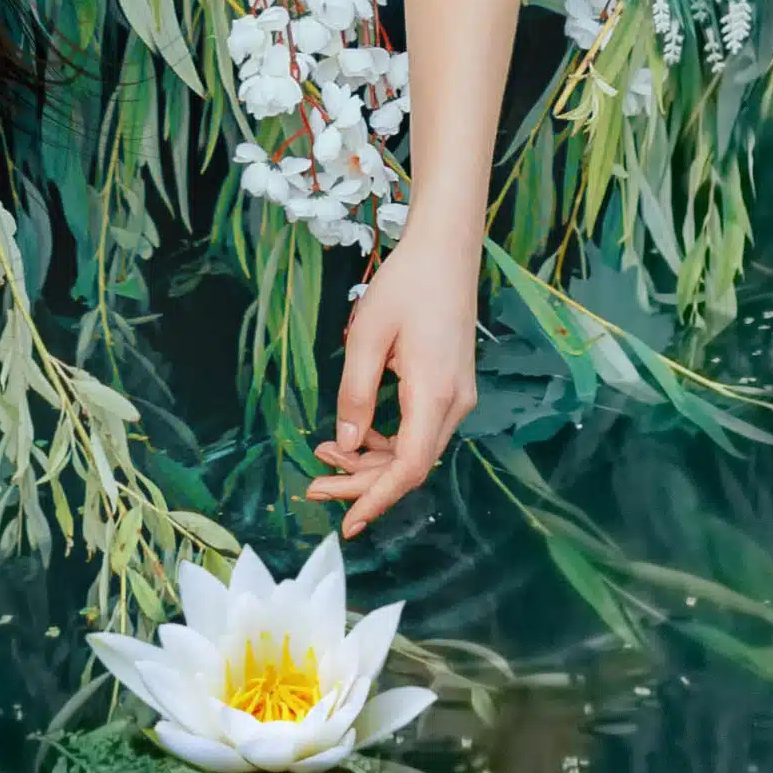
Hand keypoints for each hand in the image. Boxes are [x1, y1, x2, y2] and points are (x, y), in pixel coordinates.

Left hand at [306, 225, 484, 539]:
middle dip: (362, 483)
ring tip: (324, 454)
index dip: (376, 499)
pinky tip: (355, 433)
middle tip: (314, 487)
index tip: (347, 522)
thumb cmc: (406, 285)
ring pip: (414, 450)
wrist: (446, 249)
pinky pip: (419, 429)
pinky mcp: (451, 387)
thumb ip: (356, 394)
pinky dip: (386, 440)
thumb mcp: (367, 337)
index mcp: (435, 394)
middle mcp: (454, 403)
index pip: (409, 468)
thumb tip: (345, 444)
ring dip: (371, 461)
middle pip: (410, 466)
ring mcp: (457, 396)